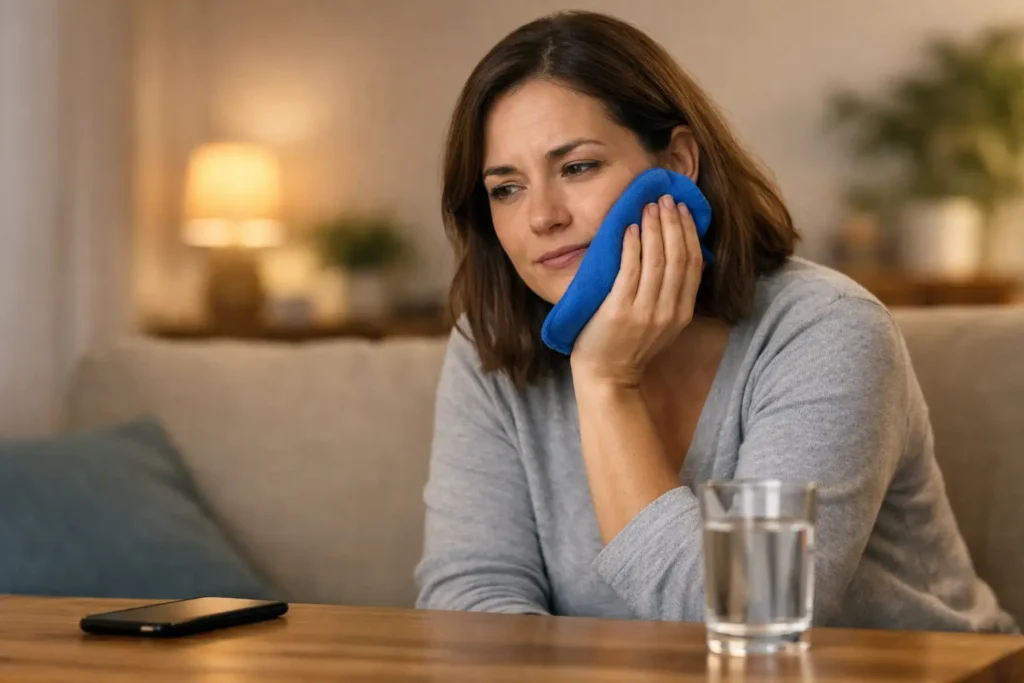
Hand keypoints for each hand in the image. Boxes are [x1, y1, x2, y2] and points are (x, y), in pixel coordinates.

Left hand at [569, 193, 703, 387]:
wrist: (607, 377)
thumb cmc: (628, 346)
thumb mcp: (661, 323)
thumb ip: (669, 294)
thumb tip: (672, 253)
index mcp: (682, 312)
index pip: (693, 263)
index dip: (689, 233)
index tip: (682, 209)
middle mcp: (668, 311)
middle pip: (679, 257)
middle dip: (673, 223)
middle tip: (665, 199)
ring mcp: (645, 312)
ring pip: (658, 260)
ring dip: (654, 228)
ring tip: (648, 206)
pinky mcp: (620, 311)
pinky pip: (630, 271)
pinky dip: (631, 246)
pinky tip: (629, 228)